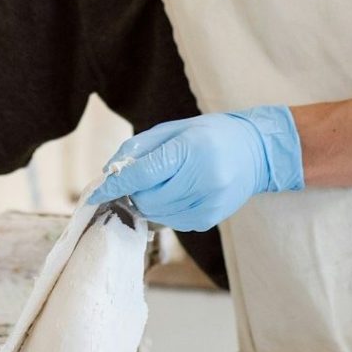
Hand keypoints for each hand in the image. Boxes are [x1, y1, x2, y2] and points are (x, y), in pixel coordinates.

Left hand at [87, 106, 303, 230]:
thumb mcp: (173, 129)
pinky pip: (172, 222)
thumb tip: (110, 172)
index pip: (143, 174)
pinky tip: (177, 192)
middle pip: (147, 199)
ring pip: (157, 214)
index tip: (95, 192)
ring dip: (147, 202)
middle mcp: (202, 180)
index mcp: (190, 150)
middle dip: (132, 192)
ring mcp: (209, 203)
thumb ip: (139, 149)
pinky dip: (164, 210)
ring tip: (160, 183)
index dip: (116, 185)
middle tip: (134, 179)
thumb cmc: (209, 134)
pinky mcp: (210, 219)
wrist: (255, 151)